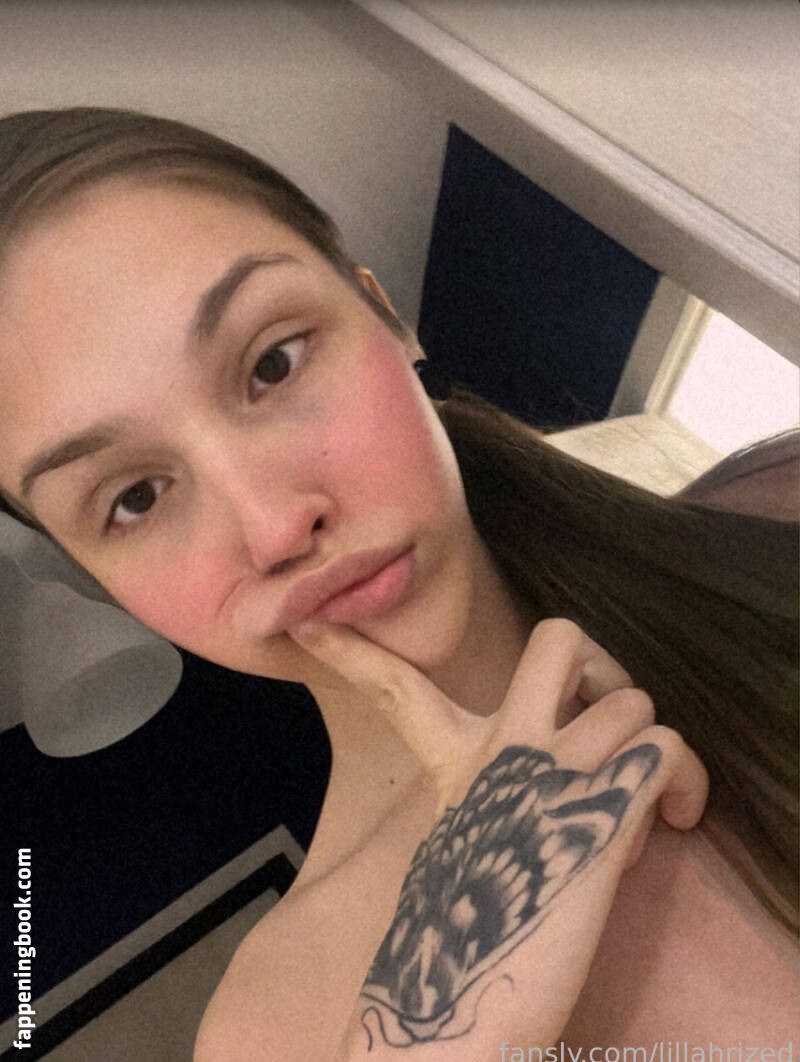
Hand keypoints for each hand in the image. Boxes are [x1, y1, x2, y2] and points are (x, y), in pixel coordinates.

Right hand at [288, 617, 708, 1052]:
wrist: (458, 1011)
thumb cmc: (463, 936)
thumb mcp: (461, 838)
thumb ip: (493, 789)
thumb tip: (548, 770)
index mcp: (454, 760)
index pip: (396, 688)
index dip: (352, 650)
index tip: (311, 622)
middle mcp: (500, 752)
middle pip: (558, 639)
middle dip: (599, 662)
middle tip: (603, 710)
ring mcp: (548, 778)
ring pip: (634, 702)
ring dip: (648, 751)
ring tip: (635, 809)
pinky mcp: (597, 818)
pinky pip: (663, 752)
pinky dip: (682, 782)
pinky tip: (669, 822)